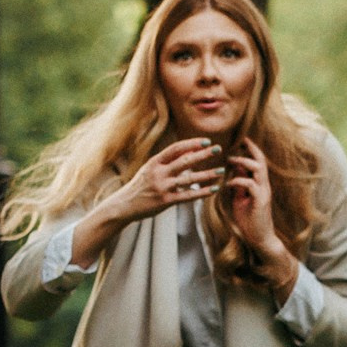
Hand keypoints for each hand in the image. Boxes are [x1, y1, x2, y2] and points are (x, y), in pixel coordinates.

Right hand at [109, 137, 225, 222]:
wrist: (124, 205)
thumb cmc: (140, 185)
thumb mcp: (149, 169)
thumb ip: (166, 161)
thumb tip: (187, 151)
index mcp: (155, 162)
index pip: (176, 148)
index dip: (192, 143)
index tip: (206, 141)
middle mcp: (159, 173)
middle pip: (185, 161)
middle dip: (203, 154)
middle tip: (218, 149)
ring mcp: (163, 187)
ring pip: (190, 179)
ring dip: (207, 174)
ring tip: (221, 171)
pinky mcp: (166, 201)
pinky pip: (188, 196)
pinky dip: (202, 192)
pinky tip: (213, 189)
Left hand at [223, 138, 299, 298]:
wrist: (260, 239)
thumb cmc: (249, 221)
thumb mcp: (241, 199)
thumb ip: (239, 185)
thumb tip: (235, 170)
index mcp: (260, 184)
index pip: (258, 162)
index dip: (251, 149)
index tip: (241, 140)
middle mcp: (264, 186)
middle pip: (261, 161)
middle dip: (251, 149)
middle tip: (240, 141)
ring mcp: (263, 193)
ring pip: (258, 169)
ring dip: (244, 162)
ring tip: (230, 160)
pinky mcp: (260, 201)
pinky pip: (251, 185)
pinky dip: (238, 181)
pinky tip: (228, 183)